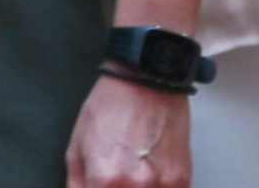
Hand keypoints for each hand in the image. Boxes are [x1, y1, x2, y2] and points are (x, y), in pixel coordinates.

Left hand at [67, 74, 190, 187]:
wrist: (146, 81)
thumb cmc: (111, 107)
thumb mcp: (77, 145)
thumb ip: (76, 184)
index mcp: (104, 179)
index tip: (99, 186)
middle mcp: (135, 186)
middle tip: (115, 179)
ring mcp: (162, 185)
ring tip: (134, 172)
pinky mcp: (182, 180)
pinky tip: (150, 174)